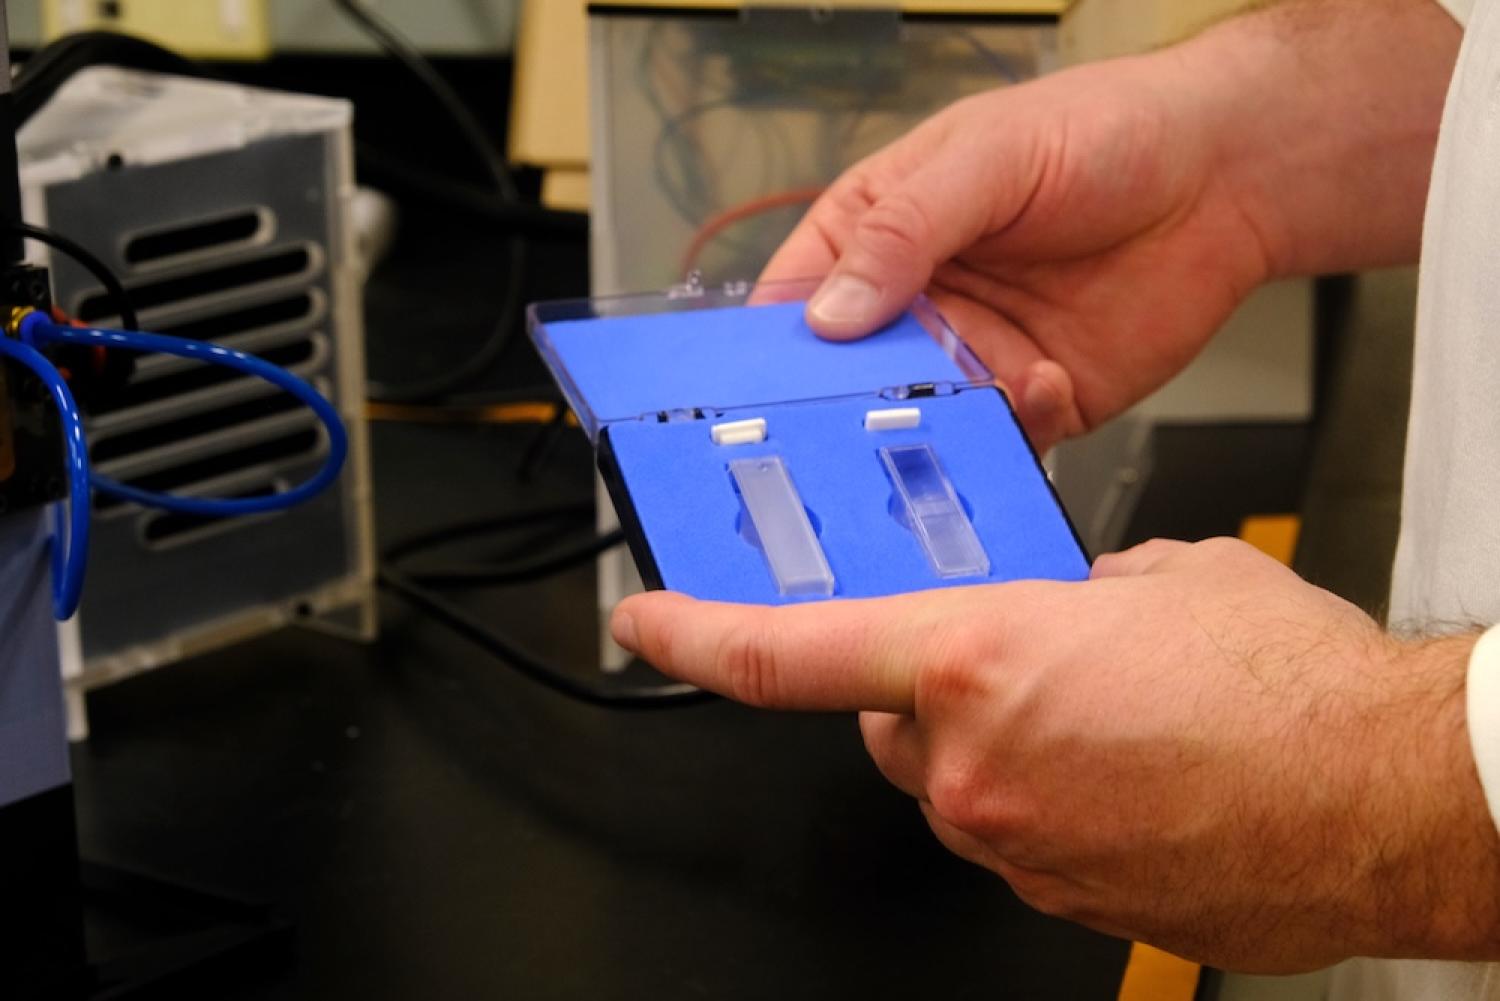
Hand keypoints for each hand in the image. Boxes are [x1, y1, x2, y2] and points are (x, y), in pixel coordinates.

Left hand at [610, 539, 1499, 971]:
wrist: (1390, 796)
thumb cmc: (1289, 686)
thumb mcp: (1158, 578)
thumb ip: (1067, 591)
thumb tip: (1059, 606)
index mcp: (975, 664)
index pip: (784, 657)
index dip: (694, 638)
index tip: (647, 626)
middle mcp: (975, 768)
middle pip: (884, 726)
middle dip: (922, 689)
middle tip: (1005, 658)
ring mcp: (1016, 848)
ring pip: (954, 786)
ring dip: (997, 746)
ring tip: (1101, 714)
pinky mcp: (1063, 902)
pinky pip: (1018, 837)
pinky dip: (1047, 800)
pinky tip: (1129, 768)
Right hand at [760, 56, 1272, 451]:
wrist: (1226, 172)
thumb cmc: (1104, 131)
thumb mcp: (987, 158)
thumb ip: (905, 231)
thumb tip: (830, 313)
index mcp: (880, 234)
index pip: (795, 303)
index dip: (768, 350)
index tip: (755, 392)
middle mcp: (918, 305)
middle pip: (847, 381)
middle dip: (845, 411)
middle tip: (850, 425)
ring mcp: (974, 356)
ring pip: (919, 421)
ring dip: (929, 430)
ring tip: (960, 406)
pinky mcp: (1037, 398)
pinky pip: (1001, 440)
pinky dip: (1012, 432)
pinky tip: (1048, 381)